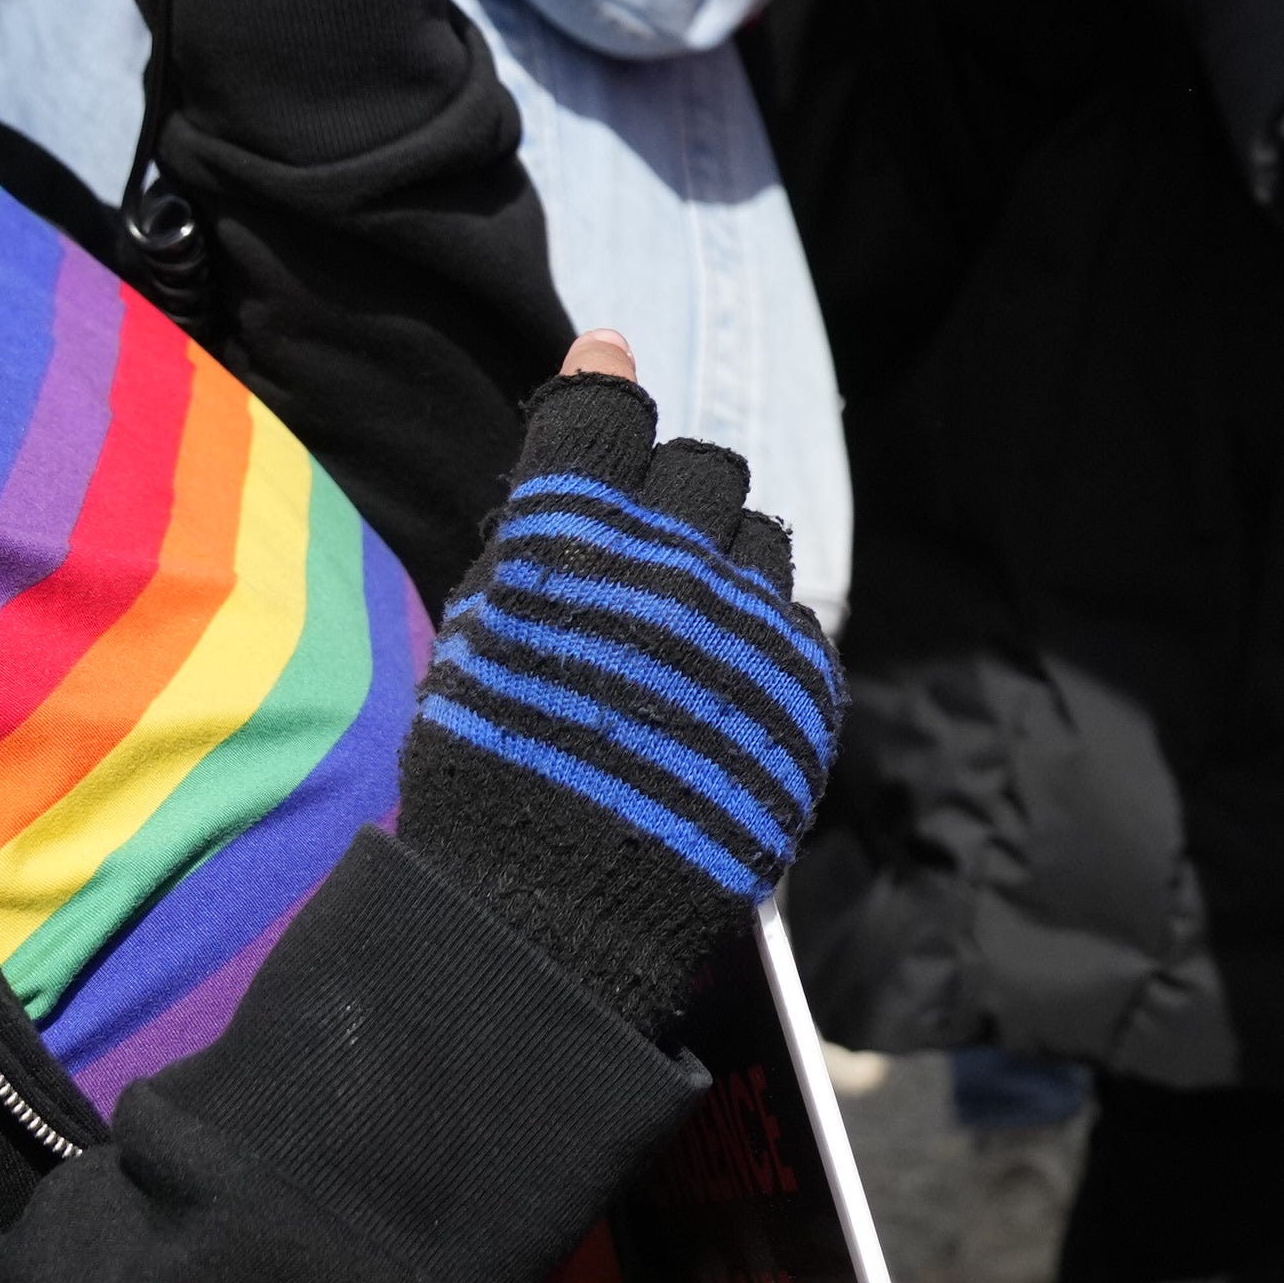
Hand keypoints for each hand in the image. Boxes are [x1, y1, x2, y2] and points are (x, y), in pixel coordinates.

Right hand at [389, 352, 843, 1035]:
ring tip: (678, 642)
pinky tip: (714, 695)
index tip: (606, 387)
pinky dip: (758, 642)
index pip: (608, 415)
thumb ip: (545, 512)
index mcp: (565, 546)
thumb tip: (606, 364)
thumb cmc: (490, 773)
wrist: (553, 918)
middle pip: (703, 468)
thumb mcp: (483, 630)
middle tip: (639, 566)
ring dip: (724, 567)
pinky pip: (793, 620)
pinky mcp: (801, 688)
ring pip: (761, 538)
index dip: (606, 397)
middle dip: (672, 501)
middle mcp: (666, 567)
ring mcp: (744, 628)